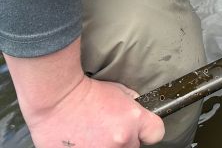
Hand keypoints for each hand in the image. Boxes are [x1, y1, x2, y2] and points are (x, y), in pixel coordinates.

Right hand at [5, 38, 163, 147]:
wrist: (54, 99)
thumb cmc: (85, 91)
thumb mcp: (117, 90)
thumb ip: (131, 104)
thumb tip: (137, 110)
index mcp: (133, 120)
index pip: (156, 133)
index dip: (148, 130)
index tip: (141, 128)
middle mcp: (121, 140)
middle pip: (133, 146)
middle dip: (124, 139)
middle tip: (108, 129)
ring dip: (106, 145)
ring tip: (91, 135)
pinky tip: (80, 141)